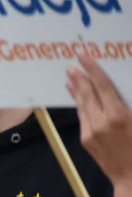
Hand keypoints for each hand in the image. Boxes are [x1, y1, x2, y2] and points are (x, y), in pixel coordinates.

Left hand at [67, 54, 131, 189]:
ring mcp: (90, 132)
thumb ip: (130, 102)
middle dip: (79, 77)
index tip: (83, 56)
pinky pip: (83, 117)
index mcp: (118, 115)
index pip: (102, 86)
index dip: (92, 69)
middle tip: (71, 64)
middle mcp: (100, 122)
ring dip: (76, 90)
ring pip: (82, 105)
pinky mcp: (86, 140)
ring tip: (70, 77)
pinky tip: (78, 98)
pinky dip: (79, 104)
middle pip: (87, 93)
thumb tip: (119, 91)